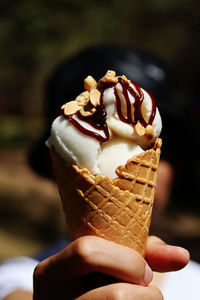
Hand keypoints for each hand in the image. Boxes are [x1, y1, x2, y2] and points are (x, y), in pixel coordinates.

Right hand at [33, 235, 188, 299]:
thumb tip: (182, 255)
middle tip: (144, 291)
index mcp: (50, 271)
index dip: (127, 261)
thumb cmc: (96, 277)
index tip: (143, 272)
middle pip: (116, 297)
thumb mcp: (109, 258)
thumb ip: (144, 252)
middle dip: (145, 293)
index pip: (87, 252)